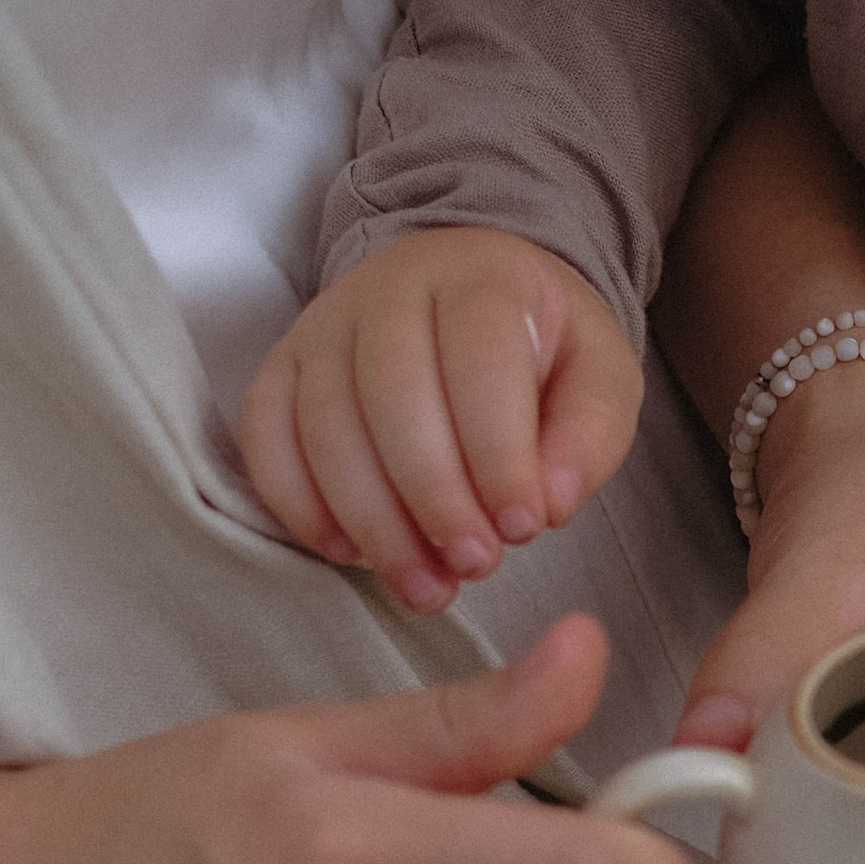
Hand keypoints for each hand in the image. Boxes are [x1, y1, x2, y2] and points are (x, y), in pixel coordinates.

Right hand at [238, 228, 643, 614]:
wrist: (465, 296)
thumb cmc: (538, 348)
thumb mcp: (599, 377)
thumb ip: (588, 436)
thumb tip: (548, 503)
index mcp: (479, 279)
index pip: (479, 361)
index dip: (498, 453)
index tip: (524, 527)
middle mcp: (387, 289)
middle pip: (392, 394)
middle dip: (435, 496)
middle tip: (476, 565)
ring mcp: (324, 325)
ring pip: (326, 424)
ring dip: (373, 520)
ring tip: (425, 584)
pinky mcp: (281, 366)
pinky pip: (266, 436)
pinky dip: (299, 504)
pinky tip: (349, 553)